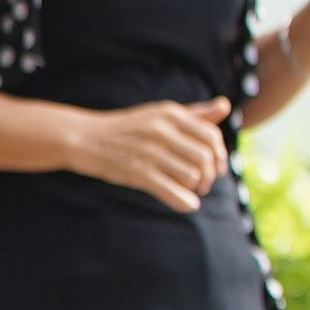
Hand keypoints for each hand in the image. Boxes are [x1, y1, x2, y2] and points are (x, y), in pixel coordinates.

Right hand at [64, 99, 231, 213]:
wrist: (83, 138)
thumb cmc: (126, 129)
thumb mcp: (159, 115)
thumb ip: (194, 113)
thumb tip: (225, 105)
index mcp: (170, 113)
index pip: (211, 136)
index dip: (219, 156)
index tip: (214, 168)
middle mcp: (161, 130)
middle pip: (204, 158)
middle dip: (209, 176)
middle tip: (202, 184)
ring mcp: (149, 151)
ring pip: (192, 176)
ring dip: (196, 189)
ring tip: (189, 190)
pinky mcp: (137, 172)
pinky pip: (173, 192)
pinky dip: (185, 202)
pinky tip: (186, 204)